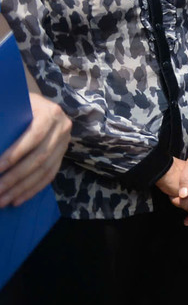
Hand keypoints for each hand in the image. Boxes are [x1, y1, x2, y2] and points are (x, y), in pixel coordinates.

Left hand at [0, 91, 71, 206]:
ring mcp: (65, 142)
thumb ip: (3, 125)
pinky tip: (17, 199)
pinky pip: (50, 175)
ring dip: (22, 188)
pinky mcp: (63, 154)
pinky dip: (33, 189)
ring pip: (45, 170)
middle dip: (15, 177)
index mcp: (50, 112)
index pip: (33, 136)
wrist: (38, 103)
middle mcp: (62, 127)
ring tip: (3, 200)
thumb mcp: (13, 107)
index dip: (14, 154)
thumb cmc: (18, 105)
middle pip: (39, 157)